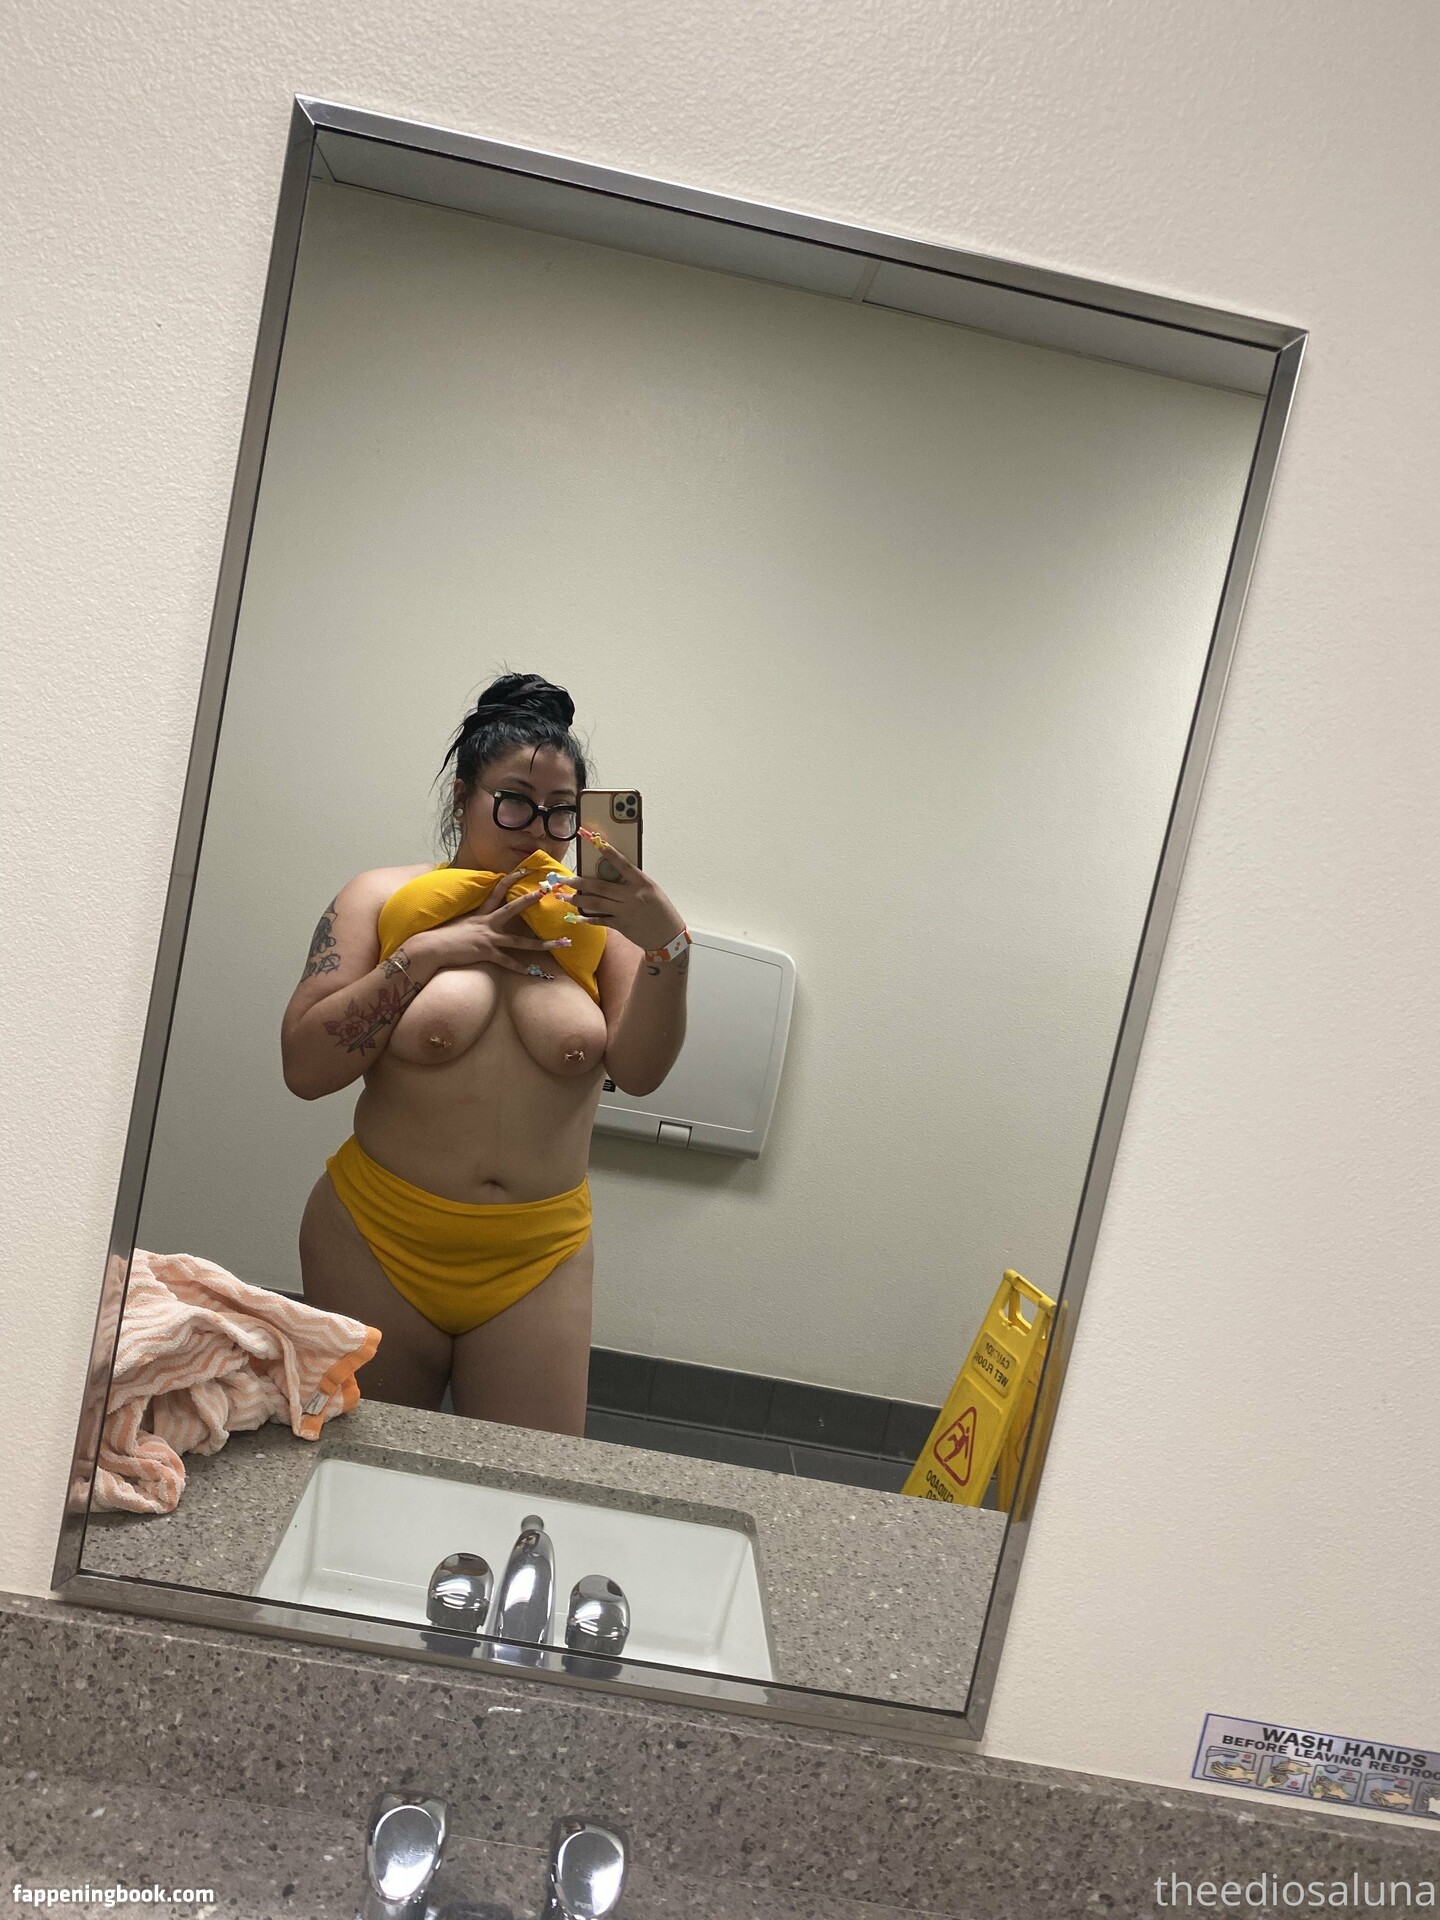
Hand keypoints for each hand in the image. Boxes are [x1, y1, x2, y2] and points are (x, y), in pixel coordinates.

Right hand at [401, 868, 572, 979]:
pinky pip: (507, 962)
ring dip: (541, 944)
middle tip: (546, 893)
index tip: (525, 869)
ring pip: (519, 941)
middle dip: (529, 900)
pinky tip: (532, 972)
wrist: (431, 947)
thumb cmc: (442, 935)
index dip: (511, 878)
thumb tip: (477, 915)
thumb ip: (471, 918)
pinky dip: (519, 968)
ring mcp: (488, 938)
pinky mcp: (486, 953)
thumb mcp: (458, 921)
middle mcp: (487, 923)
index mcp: (481, 913)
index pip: (497, 890)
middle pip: (513, 909)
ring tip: (559, 943)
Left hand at [572, 830, 684, 951]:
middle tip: (563, 879)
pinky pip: (601, 920)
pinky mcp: (621, 925)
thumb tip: (611, 875)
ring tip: (564, 896)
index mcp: (642, 883)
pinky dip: (588, 918)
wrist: (669, 936)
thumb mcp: (652, 891)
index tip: (595, 841)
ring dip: (578, 900)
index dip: (608, 852)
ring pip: (596, 903)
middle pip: (600, 886)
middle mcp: (632, 896)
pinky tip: (577, 916)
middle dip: (579, 883)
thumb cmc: (662, 911)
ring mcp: (625, 912)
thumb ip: (634, 882)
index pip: (622, 864)